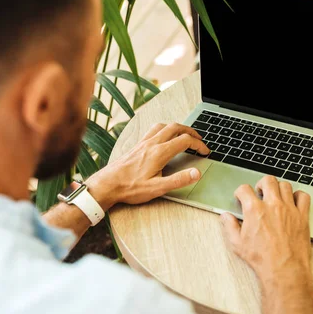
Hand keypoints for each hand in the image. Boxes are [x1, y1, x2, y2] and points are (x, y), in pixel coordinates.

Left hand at [86, 123, 208, 208]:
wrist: (107, 184)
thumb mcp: (157, 188)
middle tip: (199, 139)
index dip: (199, 144)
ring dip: (177, 127)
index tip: (204, 151)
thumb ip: (178, 180)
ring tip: (184, 134)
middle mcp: (152, 143)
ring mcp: (144, 142)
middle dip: (191, 131)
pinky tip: (164, 136)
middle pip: (176, 127)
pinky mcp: (138, 145)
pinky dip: (164, 129)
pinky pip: (154, 129)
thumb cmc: (129, 187)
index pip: (185, 141)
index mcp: (160, 152)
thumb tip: (196, 173)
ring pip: (164, 125)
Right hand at [220, 175, 311, 281]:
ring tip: (276, 196)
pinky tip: (293, 201)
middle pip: (268, 180)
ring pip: (285, 185)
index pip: (244, 189)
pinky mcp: (302, 216)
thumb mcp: (238, 244)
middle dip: (261, 184)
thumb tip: (225, 217)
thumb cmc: (262, 258)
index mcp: (254, 210)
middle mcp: (272, 205)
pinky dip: (298, 196)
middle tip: (260, 192)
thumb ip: (230, 226)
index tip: (241, 196)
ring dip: (279, 188)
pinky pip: (303, 196)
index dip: (240, 192)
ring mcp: (289, 209)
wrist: (284, 269)